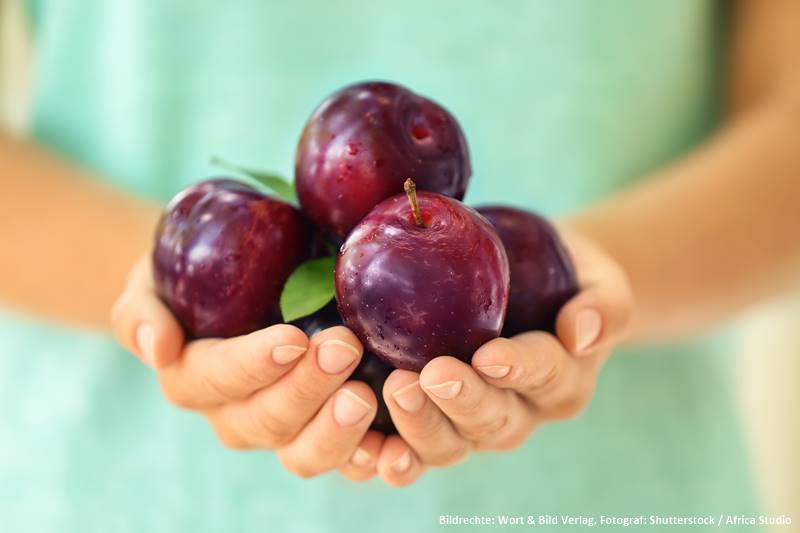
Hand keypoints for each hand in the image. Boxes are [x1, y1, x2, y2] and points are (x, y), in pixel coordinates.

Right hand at [111, 256, 380, 478]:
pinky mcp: (323, 430)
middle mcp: (235, 414)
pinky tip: (393, 445)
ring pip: (304, 452)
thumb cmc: (192, 276)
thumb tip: (157, 347)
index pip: (218, 380)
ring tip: (366, 395)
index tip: (291, 338)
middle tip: (343, 347)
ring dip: (336, 430)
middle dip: (305, 390)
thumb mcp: (150, 282)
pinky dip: (368, 457)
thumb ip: (141, 312)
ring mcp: (283, 429)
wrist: (232, 284)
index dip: (253, 365)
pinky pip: (345, 459)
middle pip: (266, 420)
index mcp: (193, 379)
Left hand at [341, 227, 634, 485]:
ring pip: (450, 444)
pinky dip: (388, 454)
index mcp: (561, 380)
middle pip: (492, 420)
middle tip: (426, 375)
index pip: (544, 376)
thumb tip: (582, 332)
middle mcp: (519, 411)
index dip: (518, 369)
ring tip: (393, 392)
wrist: (529, 284)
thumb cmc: (563, 275)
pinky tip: (367, 447)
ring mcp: (472, 424)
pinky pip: (410, 452)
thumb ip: (603, 305)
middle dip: (460, 401)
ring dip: (420, 426)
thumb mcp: (598, 279)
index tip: (490, 355)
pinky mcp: (433, 423)